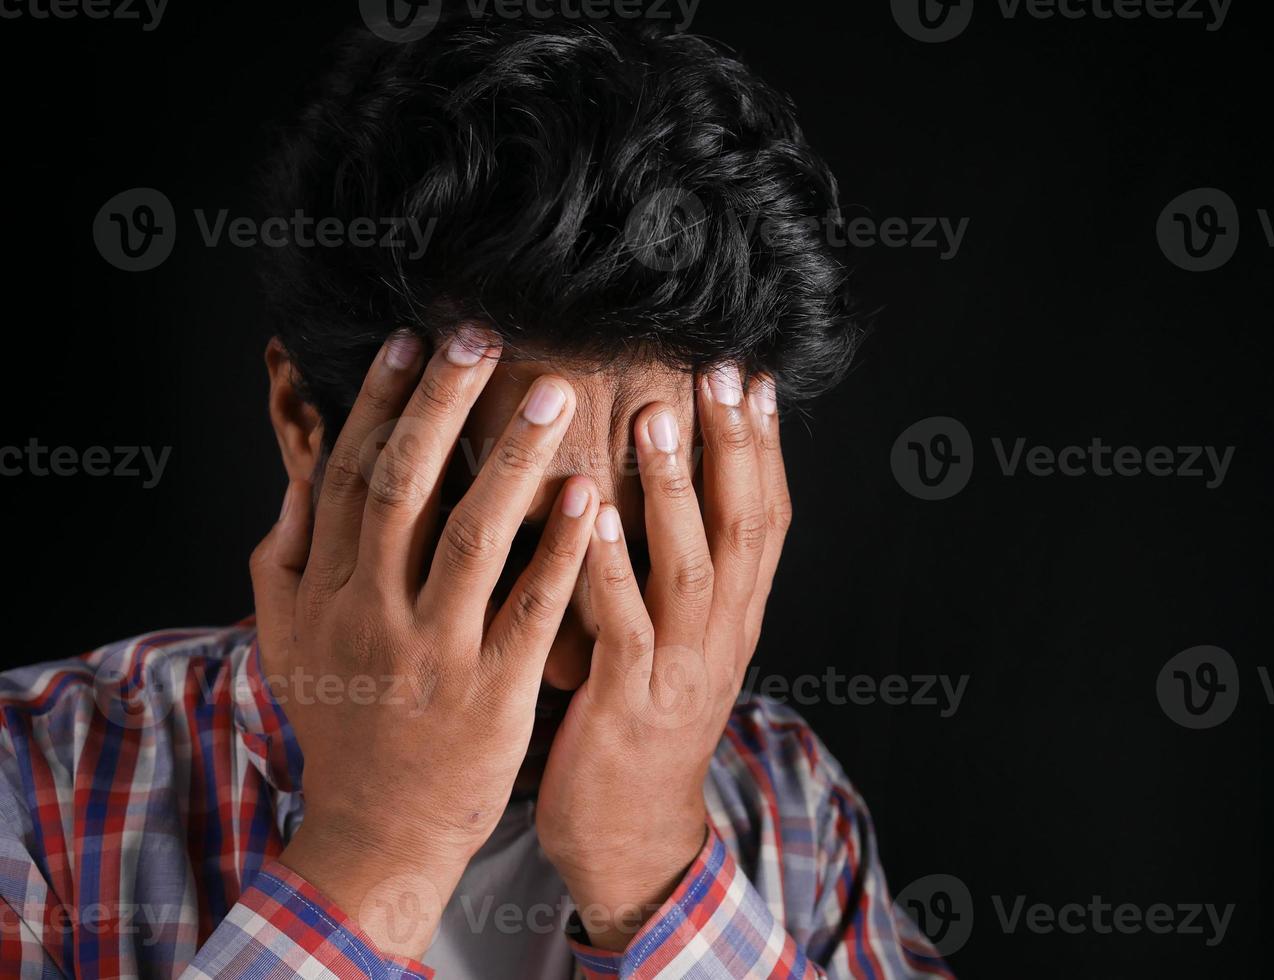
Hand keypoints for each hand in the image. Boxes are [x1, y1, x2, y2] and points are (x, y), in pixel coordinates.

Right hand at [248, 327, 598, 958]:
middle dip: (442, 405)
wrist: (378, 832)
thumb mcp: (288, 642)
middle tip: (482, 337)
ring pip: (471, 536)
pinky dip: (560, 550)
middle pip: (404, 487)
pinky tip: (590, 496)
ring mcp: (433, 652)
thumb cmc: (343, 725)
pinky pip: (530, 609)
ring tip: (554, 393)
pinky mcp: (491, 691)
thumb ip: (284, 558)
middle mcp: (371, 611)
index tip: (412, 341)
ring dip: (513, 458)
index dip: (381, 404)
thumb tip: (298, 477)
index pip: (350, 476)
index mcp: (324, 591)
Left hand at [534, 366, 788, 950]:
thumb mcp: (682, 638)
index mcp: (736, 614)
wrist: (633, 833)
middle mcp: (722, 634)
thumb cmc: (642, 719)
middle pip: (741, 526)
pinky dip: (611, 568)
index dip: (764, 445)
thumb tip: (672, 480)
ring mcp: (681, 669)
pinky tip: (591, 514)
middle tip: (720, 370)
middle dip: (733, 445)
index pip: (766, 516)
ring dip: (675, 490)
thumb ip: (681, 566)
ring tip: (656, 418)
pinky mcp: (629, 702)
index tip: (754, 375)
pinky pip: (625, 626)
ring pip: (690, 567)